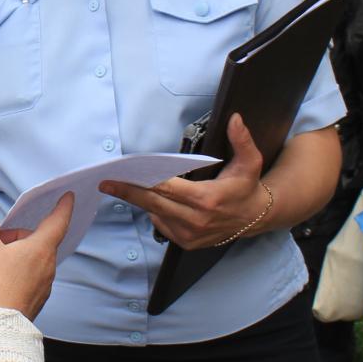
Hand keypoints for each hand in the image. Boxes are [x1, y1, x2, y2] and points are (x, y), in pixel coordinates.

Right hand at [0, 192, 72, 320]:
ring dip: (17, 255)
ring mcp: (44, 286)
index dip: (63, 206)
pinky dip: (17, 273)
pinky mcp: (36, 301)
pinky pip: (29, 278)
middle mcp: (49, 267)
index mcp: (41, 249)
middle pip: (38, 241)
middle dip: (19, 236)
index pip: (58, 221)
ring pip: (33, 260)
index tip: (68, 196)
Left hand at [99, 113, 268, 249]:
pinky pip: (163, 226)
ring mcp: (191, 234)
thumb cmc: (247, 187)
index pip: (166, 189)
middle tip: (106, 182)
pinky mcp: (188, 243)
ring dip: (143, 202)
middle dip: (128, 192)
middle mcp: (196, 220)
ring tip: (129, 187)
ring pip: (156, 216)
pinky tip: (157, 202)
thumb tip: (235, 118)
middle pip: (153, 204)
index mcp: (206, 199)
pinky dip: (157, 214)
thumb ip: (242, 140)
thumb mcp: (251, 162)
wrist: (255, 218)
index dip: (142, 182)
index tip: (122, 175)